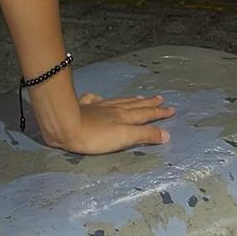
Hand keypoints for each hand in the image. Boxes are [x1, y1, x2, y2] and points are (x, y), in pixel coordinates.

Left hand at [49, 92, 174, 153]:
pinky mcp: (82, 107)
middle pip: (134, 105)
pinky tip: (99, 98)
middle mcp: (112, 109)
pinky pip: (94, 100)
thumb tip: (166, 133)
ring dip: (130, 100)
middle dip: (148, 103)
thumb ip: (144, 135)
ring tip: (140, 97)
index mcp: (124, 117)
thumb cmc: (95, 136)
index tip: (171, 109)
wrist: (65, 125)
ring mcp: (97, 106)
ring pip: (118, 101)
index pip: (145, 114)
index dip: (159, 113)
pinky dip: (100, 99)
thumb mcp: (124, 137)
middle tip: (160, 98)